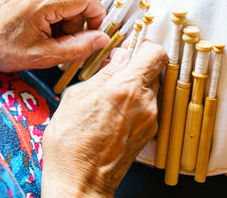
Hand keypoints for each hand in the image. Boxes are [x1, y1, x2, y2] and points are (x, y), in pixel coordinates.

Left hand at [0, 0, 108, 71]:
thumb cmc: (1, 48)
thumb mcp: (42, 56)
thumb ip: (77, 48)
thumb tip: (102, 38)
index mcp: (40, 1)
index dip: (96, 16)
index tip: (92, 34)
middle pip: (78, 1)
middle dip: (76, 25)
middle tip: (59, 43)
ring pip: (68, 1)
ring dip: (65, 22)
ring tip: (46, 37)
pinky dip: (55, 16)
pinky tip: (41, 28)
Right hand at [42, 41, 167, 196]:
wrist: (80, 181)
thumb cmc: (71, 143)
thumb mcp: (77, 97)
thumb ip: (104, 73)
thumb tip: (119, 57)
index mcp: (127, 88)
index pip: (156, 53)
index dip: (146, 46)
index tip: (134, 48)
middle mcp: (145, 103)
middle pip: (154, 71)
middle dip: (136, 68)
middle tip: (115, 74)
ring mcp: (150, 120)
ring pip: (150, 90)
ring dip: (134, 87)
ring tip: (110, 98)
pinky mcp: (149, 134)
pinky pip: (147, 108)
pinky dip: (135, 104)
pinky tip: (113, 114)